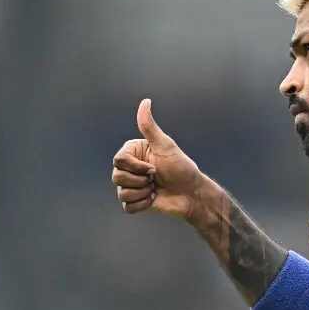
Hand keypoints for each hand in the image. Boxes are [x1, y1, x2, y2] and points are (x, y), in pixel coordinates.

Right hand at [112, 99, 207, 219]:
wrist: (191, 194)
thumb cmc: (181, 167)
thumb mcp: (165, 145)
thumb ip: (150, 126)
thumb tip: (145, 101)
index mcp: (132, 153)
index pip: (119, 160)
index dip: (137, 167)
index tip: (154, 167)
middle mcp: (129, 168)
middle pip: (117, 177)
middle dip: (141, 180)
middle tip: (156, 178)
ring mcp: (130, 186)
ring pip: (122, 193)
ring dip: (143, 193)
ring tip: (155, 188)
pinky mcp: (133, 203)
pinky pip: (127, 207)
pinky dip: (143, 205)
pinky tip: (154, 198)